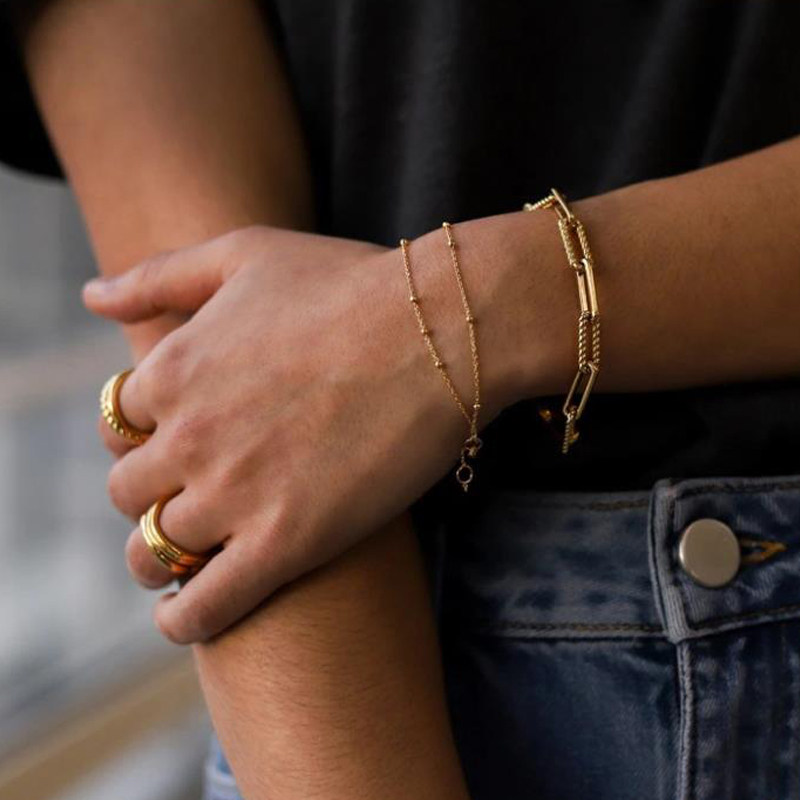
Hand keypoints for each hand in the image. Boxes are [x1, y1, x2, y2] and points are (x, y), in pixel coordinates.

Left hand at [84, 226, 514, 642]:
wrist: (440, 332)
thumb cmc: (351, 285)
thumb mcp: (245, 253)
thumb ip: (159, 275)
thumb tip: (91, 295)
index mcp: (174, 370)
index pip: (118, 425)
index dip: (144, 437)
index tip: (175, 444)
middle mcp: (189, 437)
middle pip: (127, 492)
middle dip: (150, 495)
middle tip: (190, 495)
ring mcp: (233, 495)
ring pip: (151, 551)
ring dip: (157, 557)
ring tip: (185, 554)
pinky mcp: (284, 544)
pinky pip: (203, 606)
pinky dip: (182, 619)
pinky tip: (183, 617)